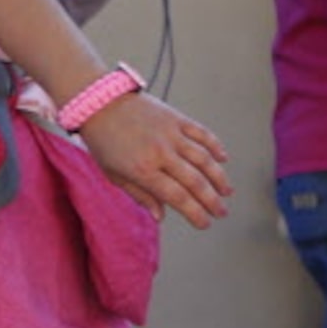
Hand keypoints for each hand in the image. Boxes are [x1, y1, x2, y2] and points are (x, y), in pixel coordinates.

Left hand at [78, 92, 232, 228]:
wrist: (99, 103)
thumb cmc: (103, 142)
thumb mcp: (114, 175)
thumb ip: (140, 195)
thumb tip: (161, 217)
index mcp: (143, 170)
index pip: (177, 197)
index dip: (195, 213)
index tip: (205, 224)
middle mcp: (160, 153)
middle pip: (195, 181)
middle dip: (212, 201)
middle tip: (221, 213)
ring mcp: (171, 134)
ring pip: (204, 159)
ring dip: (219, 178)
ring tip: (227, 192)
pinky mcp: (176, 118)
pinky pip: (202, 134)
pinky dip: (215, 146)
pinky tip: (223, 159)